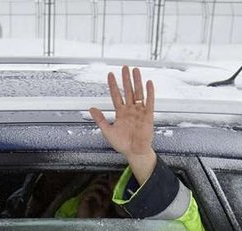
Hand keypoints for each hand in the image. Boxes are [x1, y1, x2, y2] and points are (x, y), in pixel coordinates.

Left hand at [89, 66, 156, 185]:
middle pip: (128, 91)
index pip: (116, 95)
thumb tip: (91, 108)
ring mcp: (139, 112)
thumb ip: (100, 119)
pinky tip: (148, 83)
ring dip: (136, 82)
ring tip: (135, 70)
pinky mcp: (148, 116)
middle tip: (124, 67)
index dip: (113, 85)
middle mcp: (130, 110)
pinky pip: (149, 102)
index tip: (110, 75)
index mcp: (121, 113)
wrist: (134, 152)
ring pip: (138, 93)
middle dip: (126, 79)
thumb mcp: (107, 131)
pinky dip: (149, 92)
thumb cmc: (123, 144)